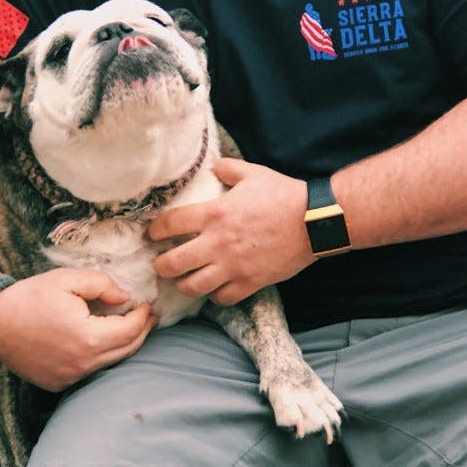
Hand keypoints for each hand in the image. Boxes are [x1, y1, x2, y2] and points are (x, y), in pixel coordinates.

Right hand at [0, 267, 156, 391]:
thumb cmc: (29, 297)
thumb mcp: (66, 279)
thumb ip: (101, 284)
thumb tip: (125, 298)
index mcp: (88, 337)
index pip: (130, 330)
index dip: (143, 316)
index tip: (147, 304)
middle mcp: (82, 363)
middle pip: (126, 350)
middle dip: (141, 331)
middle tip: (148, 317)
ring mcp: (70, 377)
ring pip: (111, 362)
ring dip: (124, 344)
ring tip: (130, 327)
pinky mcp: (59, 383)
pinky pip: (91, 371)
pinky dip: (101, 356)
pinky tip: (101, 340)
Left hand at [148, 158, 313, 304]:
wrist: (314, 221)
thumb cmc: (283, 195)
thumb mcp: (252, 173)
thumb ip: (227, 169)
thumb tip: (213, 168)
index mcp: (215, 214)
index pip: (171, 224)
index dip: (155, 231)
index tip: (153, 234)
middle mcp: (218, 242)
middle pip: (173, 263)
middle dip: (161, 266)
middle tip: (160, 264)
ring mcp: (234, 266)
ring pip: (193, 286)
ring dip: (183, 284)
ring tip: (183, 280)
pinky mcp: (251, 282)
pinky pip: (222, 297)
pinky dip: (214, 295)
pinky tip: (214, 288)